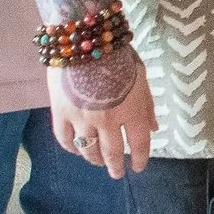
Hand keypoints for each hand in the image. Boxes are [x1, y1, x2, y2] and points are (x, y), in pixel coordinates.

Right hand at [48, 51, 155, 178]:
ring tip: (99, 163)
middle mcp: (107, 121)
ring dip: (95, 160)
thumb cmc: (118, 54)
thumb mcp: (141, 76)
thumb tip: (153, 129)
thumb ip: (147, 105)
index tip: (139, 167)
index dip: (141, 158)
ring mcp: (82, 119)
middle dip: (116, 166)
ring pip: (88, 150)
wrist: (84, 39)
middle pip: (112, 152)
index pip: (139, 143)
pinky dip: (71, 148)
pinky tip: (76, 149)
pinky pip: (65, 139)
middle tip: (117, 174)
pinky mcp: (60, 113)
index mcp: (131, 110)